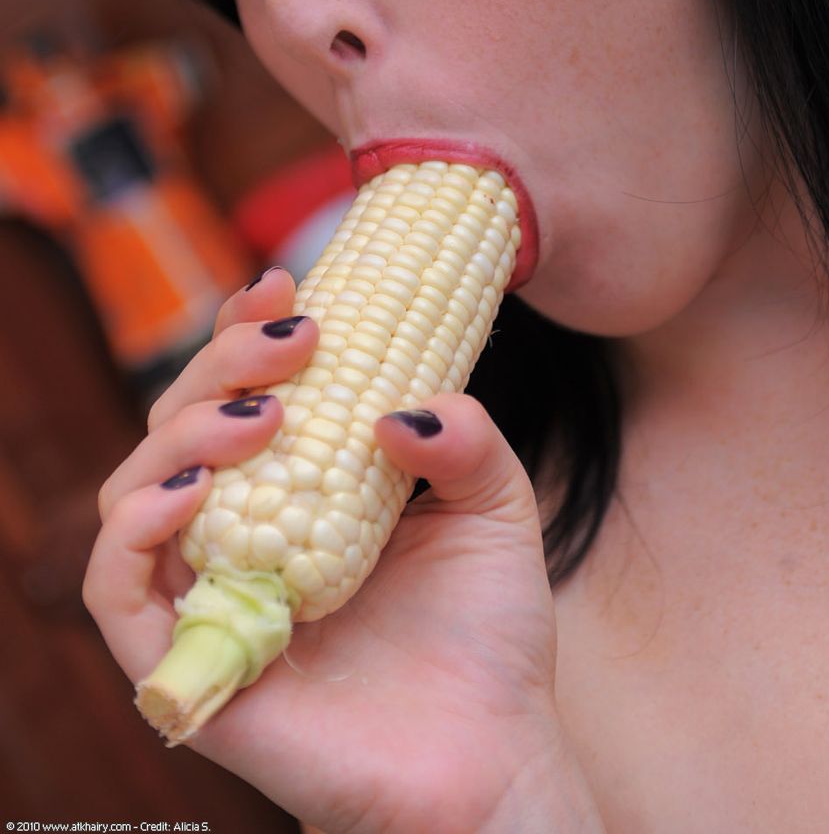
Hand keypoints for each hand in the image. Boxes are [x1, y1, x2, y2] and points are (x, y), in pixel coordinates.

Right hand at [83, 270, 598, 832]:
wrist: (494, 758)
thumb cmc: (489, 640)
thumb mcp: (495, 509)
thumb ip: (466, 440)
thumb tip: (403, 405)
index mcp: (300, 494)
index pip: (240, 398)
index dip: (242, 334)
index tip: (284, 285)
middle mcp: (244, 537)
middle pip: (180, 429)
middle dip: (221, 366)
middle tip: (296, 340)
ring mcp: (210, 596)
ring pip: (133, 493)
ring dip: (180, 434)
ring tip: (263, 418)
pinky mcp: (190, 663)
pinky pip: (116, 590)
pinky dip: (132, 529)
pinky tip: (191, 491)